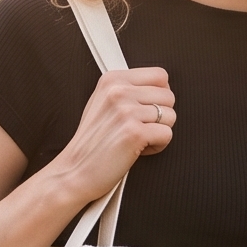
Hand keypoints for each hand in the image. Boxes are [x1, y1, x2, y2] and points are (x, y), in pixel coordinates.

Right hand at [60, 66, 175, 204]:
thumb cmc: (92, 141)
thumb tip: (158, 87)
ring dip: (159, 132)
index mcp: (112, 79)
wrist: (75, 170)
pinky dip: (157, 147)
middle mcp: (118, 91)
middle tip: (139, 128)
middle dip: (161, 116)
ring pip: (170, 116)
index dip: (160, 96)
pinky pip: (167, 135)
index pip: (160, 75)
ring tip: (137, 139)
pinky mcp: (135, 133)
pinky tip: (138, 149)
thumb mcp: (102, 102)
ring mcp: (126, 111)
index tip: (146, 110)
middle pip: (169, 96)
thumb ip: (127, 89)